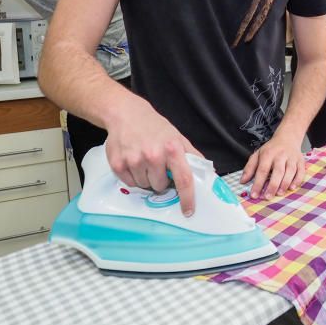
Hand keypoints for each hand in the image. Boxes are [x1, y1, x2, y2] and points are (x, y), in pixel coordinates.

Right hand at [105, 98, 202, 215]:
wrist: (126, 114)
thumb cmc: (154, 127)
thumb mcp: (178, 137)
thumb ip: (192, 155)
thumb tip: (207, 172)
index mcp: (172, 149)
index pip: (184, 179)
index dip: (187, 198)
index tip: (188, 210)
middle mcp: (153, 155)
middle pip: (160, 186)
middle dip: (160, 180)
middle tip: (157, 166)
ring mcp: (134, 160)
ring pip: (144, 186)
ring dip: (146, 179)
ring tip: (144, 161)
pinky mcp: (118, 164)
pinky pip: (129, 183)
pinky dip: (133, 177)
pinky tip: (133, 161)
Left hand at [241, 129, 305, 199]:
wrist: (288, 137)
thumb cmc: (271, 149)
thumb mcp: (257, 154)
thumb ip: (249, 168)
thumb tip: (243, 181)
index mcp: (268, 154)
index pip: (262, 170)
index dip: (258, 183)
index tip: (254, 195)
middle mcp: (281, 155)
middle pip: (278, 171)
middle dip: (273, 185)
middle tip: (267, 197)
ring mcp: (292, 158)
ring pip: (290, 171)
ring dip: (285, 183)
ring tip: (279, 193)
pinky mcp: (300, 161)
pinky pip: (301, 171)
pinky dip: (297, 180)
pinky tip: (292, 187)